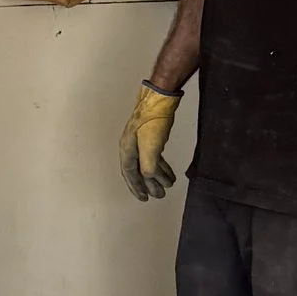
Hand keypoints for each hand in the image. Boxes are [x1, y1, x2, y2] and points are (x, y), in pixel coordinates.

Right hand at [119, 83, 180, 200]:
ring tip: (168, 185)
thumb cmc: (152, 119)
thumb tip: (148, 177)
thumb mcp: (150, 146)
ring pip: (147, 163)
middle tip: (159, 195)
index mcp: (127, 149)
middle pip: (139, 170)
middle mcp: (131, 146)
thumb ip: (148, 165)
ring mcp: (140, 140)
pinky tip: (169, 171)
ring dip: (157, 175)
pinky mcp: (150, 134)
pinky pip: (154, 155)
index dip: (137, 187)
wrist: (160, 97)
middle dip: (149, 184)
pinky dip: (162, 165)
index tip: (144, 198)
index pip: (130, 173)